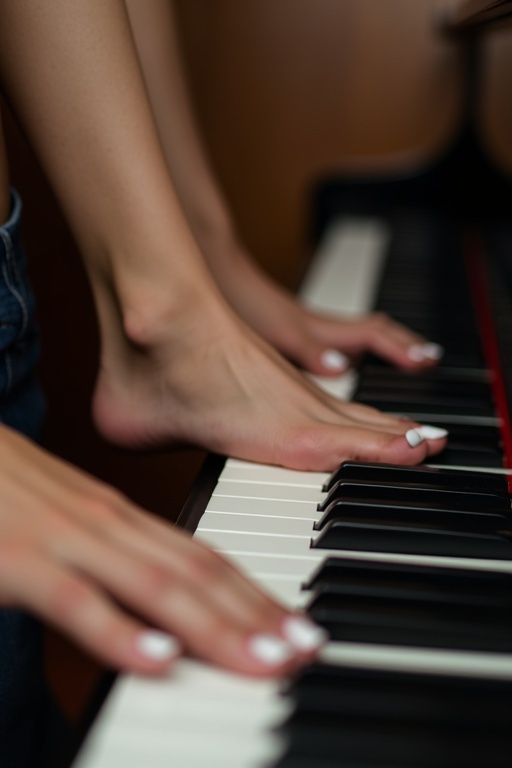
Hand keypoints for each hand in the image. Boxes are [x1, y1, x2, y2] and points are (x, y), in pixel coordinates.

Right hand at [0, 425, 324, 676]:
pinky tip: (159, 660)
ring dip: (215, 627)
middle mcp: (109, 524)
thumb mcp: (74, 522)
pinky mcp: (21, 560)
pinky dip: (120, 631)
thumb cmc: (12, 492)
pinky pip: (76, 601)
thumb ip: (118, 558)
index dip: (256, 595)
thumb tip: (166, 607)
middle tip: (306, 651)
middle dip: (256, 616)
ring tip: (265, 660)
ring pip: (155, 586)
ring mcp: (68, 539)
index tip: (297, 629)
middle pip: (197, 574)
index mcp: (123, 517)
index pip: (206, 558)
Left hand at [200, 232, 441, 376]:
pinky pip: (336, 339)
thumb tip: (342, 369)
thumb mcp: (276, 332)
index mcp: (321, 328)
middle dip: (404, 344)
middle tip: (430, 358)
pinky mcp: (292, 331)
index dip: (402, 348)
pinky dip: (354, 350)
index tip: (428, 361)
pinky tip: (346, 364)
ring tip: (404, 360)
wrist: (216, 276)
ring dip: (383, 345)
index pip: (374, 335)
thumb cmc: (241, 303)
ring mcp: (308, 327)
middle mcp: (321, 326)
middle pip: (374, 331)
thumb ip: (308, 350)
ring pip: (357, 335)